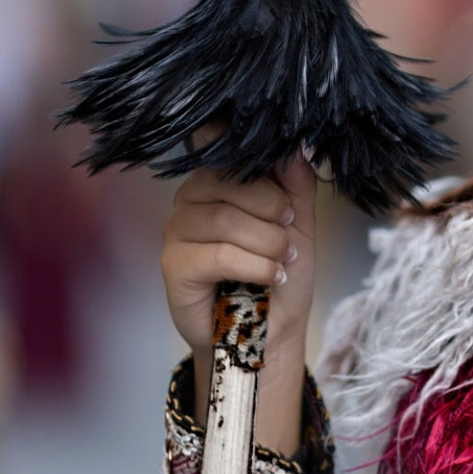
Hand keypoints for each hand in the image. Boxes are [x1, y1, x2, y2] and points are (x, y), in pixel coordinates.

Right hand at [161, 151, 318, 363]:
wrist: (272, 328)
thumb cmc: (281, 271)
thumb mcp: (299, 221)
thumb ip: (295, 182)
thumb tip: (294, 145)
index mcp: (218, 179)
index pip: (233, 152)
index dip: (268, 177)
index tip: (290, 208)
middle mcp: (190, 197)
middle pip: (231, 182)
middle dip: (274, 212)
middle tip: (289, 241)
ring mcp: (176, 230)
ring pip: (226, 219)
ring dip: (269, 243)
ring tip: (283, 261)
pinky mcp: (173, 266)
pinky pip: (219, 254)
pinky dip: (256, 266)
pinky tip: (270, 277)